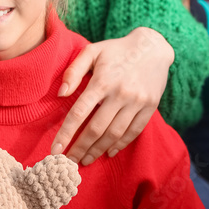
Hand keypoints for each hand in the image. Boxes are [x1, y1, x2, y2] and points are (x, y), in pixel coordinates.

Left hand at [51, 29, 174, 164]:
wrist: (153, 47)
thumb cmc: (116, 50)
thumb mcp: (92, 51)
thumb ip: (73, 71)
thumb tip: (60, 94)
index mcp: (103, 80)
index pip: (79, 112)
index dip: (66, 133)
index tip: (55, 149)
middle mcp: (120, 93)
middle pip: (97, 129)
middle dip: (80, 148)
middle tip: (68, 162)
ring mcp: (137, 102)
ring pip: (115, 134)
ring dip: (98, 150)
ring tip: (85, 160)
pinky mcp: (150, 107)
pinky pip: (133, 132)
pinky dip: (120, 145)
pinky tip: (108, 152)